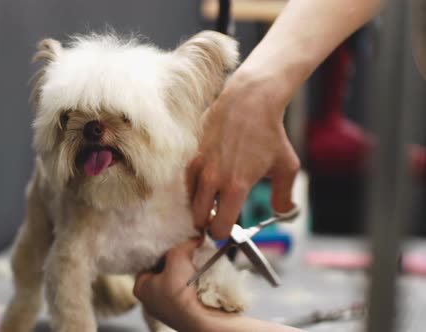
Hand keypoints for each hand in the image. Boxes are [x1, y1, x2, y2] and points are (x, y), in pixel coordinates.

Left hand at [134, 238, 303, 331]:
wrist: (203, 319)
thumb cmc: (182, 292)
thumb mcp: (177, 258)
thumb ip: (182, 244)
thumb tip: (194, 237)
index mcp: (140, 287)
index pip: (149, 261)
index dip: (163, 250)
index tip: (175, 243)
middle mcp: (151, 300)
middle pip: (163, 270)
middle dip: (176, 261)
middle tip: (188, 251)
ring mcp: (167, 307)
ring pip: (177, 280)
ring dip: (187, 271)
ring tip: (197, 263)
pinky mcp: (184, 312)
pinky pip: (187, 291)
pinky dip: (195, 283)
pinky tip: (202, 276)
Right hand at [187, 69, 299, 239]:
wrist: (248, 101)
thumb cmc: (269, 133)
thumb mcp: (286, 167)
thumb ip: (284, 196)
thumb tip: (283, 213)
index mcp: (235, 186)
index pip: (219, 228)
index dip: (223, 233)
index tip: (228, 229)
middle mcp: (213, 179)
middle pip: (199, 219)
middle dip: (208, 222)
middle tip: (218, 217)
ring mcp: (199, 166)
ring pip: (190, 200)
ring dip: (199, 205)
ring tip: (212, 201)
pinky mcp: (191, 154)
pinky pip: (186, 181)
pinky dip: (194, 188)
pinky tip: (207, 183)